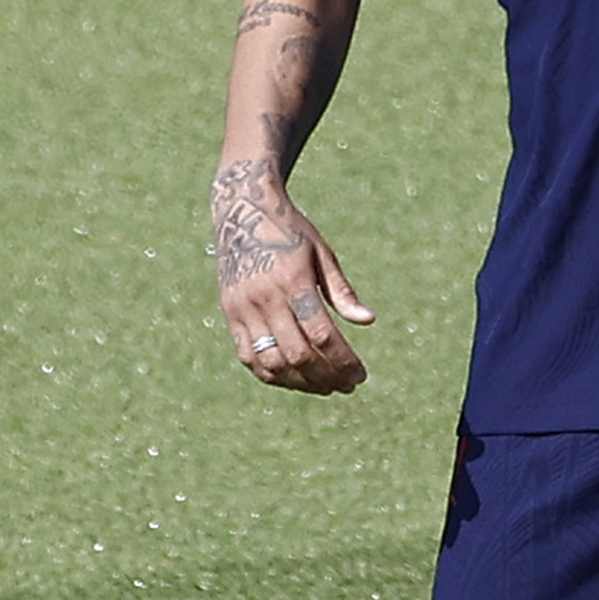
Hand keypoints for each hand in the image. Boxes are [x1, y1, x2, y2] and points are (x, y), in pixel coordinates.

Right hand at [212, 160, 375, 393]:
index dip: (343, 361)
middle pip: (297, 354)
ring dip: (300, 382)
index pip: (321, 334)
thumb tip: (369, 320)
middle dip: (326, 376)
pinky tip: (295, 379)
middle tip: (348, 386)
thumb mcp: (322, 253)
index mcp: (292, 281)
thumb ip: (342, 291)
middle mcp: (264, 298)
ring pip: (270, 362)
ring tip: (325, 387)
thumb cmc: (291, 232)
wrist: (242, 212)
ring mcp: (242, 308)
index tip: (360, 375)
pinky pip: (248, 356)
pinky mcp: (230, 314)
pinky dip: (272, 374)